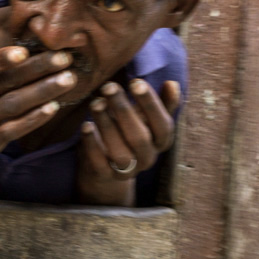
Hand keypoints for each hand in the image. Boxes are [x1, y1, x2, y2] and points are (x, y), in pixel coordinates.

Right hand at [0, 46, 76, 188]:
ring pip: (12, 104)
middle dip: (37, 68)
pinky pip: (12, 129)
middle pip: (4, 82)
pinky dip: (33, 118)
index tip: (25, 51)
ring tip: (68, 80)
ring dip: (43, 91)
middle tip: (64, 58)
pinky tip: (52, 108)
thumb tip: (22, 53)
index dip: (1, 59)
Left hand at [76, 79, 180, 205]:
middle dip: (123, 110)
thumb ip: (163, 103)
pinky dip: (92, 144)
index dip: (151, 104)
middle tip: (109, 87)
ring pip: (120, 152)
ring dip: (106, 125)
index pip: (162, 125)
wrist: (110, 167)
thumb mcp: (148, 118)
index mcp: (161, 142)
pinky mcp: (106, 175)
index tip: (136, 82)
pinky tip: (86, 126)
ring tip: (95, 103)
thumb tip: (172, 84)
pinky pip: (99, 164)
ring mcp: (127, 170)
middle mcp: (147, 158)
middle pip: (139, 138)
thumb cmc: (131, 132)